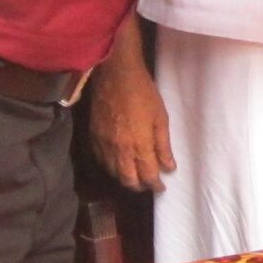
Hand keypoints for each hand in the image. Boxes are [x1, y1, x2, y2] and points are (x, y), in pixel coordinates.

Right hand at [87, 57, 173, 192]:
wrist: (115, 75)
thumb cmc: (143, 93)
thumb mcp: (160, 118)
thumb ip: (163, 145)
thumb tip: (168, 167)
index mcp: (139, 146)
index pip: (148, 176)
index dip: (156, 185)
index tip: (161, 186)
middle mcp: (120, 151)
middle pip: (128, 181)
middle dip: (140, 186)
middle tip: (148, 184)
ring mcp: (104, 145)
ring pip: (113, 173)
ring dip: (125, 178)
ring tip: (134, 175)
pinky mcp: (93, 137)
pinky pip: (101, 161)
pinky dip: (111, 167)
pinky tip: (118, 163)